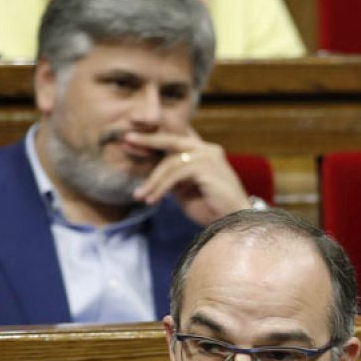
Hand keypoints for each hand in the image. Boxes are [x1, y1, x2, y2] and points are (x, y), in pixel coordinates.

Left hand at [125, 129, 249, 225]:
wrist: (233, 223)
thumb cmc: (211, 209)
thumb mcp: (186, 189)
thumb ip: (173, 177)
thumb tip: (151, 172)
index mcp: (205, 152)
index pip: (176, 139)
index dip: (154, 138)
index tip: (132, 141)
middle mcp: (208, 149)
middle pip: (171, 140)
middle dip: (148, 140)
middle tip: (126, 140)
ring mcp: (208, 156)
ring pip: (170, 163)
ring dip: (152, 181)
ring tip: (140, 196)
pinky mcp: (205, 167)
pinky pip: (175, 175)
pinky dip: (160, 188)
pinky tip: (152, 200)